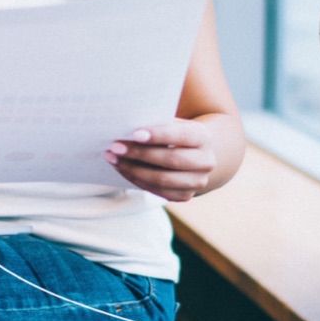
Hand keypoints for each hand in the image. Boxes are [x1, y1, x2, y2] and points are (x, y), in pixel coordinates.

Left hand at [104, 119, 223, 202]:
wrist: (196, 154)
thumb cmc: (175, 133)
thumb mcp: (172, 124)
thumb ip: (156, 125)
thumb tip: (125, 129)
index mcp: (204, 137)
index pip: (181, 136)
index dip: (158, 135)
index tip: (134, 133)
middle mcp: (206, 162)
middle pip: (170, 160)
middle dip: (139, 154)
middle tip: (115, 147)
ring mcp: (197, 182)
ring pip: (162, 179)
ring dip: (133, 169)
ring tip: (113, 159)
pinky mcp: (185, 196)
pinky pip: (157, 191)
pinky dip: (136, 180)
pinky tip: (122, 168)